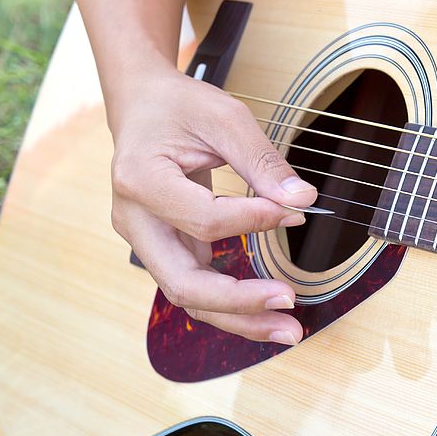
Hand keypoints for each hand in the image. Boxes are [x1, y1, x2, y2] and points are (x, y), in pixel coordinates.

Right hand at [107, 66, 316, 345]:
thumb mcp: (224, 118)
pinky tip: (266, 313)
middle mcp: (134, 220)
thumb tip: (302, 199)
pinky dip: (231, 304)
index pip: (203, 219)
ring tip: (287, 330)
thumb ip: (262, 161)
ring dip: (239, 318)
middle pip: (183, 283)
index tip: (293, 211)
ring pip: (188, 297)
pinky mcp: (161, 248)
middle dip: (240, 302)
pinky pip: (194, 286)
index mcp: (140, 180)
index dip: (253, 220)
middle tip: (290, 303)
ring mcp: (144, 240)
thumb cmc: (178, 107)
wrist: (142, 106)